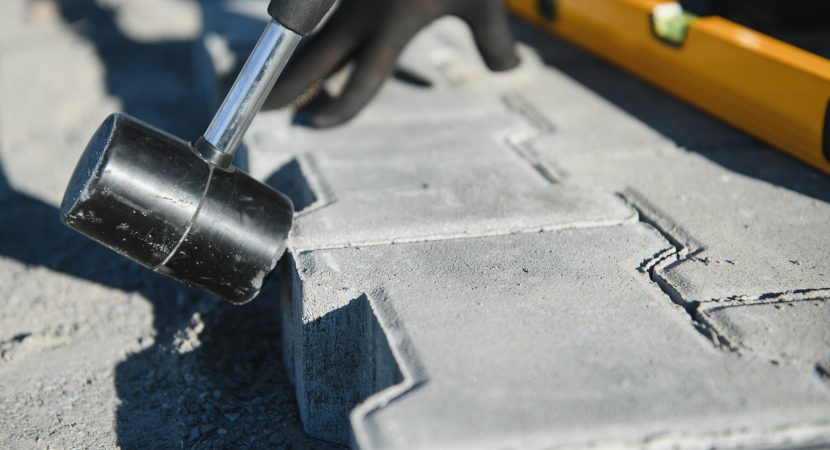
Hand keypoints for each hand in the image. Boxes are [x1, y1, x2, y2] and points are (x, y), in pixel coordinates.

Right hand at [266, 0, 518, 127]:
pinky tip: (297, 43)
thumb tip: (508, 69)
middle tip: (265, 107)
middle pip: (315, 58)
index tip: (318, 124)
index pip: (362, 80)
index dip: (340, 108)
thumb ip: (493, 39)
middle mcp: (362, 12)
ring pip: (310, 30)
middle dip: (287, 86)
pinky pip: (317, 12)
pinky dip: (304, 29)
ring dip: (289, 56)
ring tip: (268, 77)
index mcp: (392, 25)